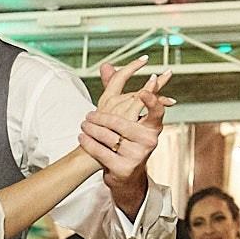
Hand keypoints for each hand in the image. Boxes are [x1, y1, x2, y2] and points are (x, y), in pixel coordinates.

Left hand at [79, 60, 174, 207]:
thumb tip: (106, 65)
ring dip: (92, 130)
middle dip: (102, 118)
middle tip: (90, 115)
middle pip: (122, 123)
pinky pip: (101, 151)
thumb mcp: (126, 117)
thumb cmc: (125, 139)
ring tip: (84, 125)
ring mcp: (138, 155)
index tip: (143, 91)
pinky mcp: (124, 168)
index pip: (157, 111)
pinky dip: (88, 144)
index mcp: (153, 127)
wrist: (125, 174)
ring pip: (108, 137)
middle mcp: (150, 141)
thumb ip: (116, 89)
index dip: (152, 100)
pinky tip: (82, 137)